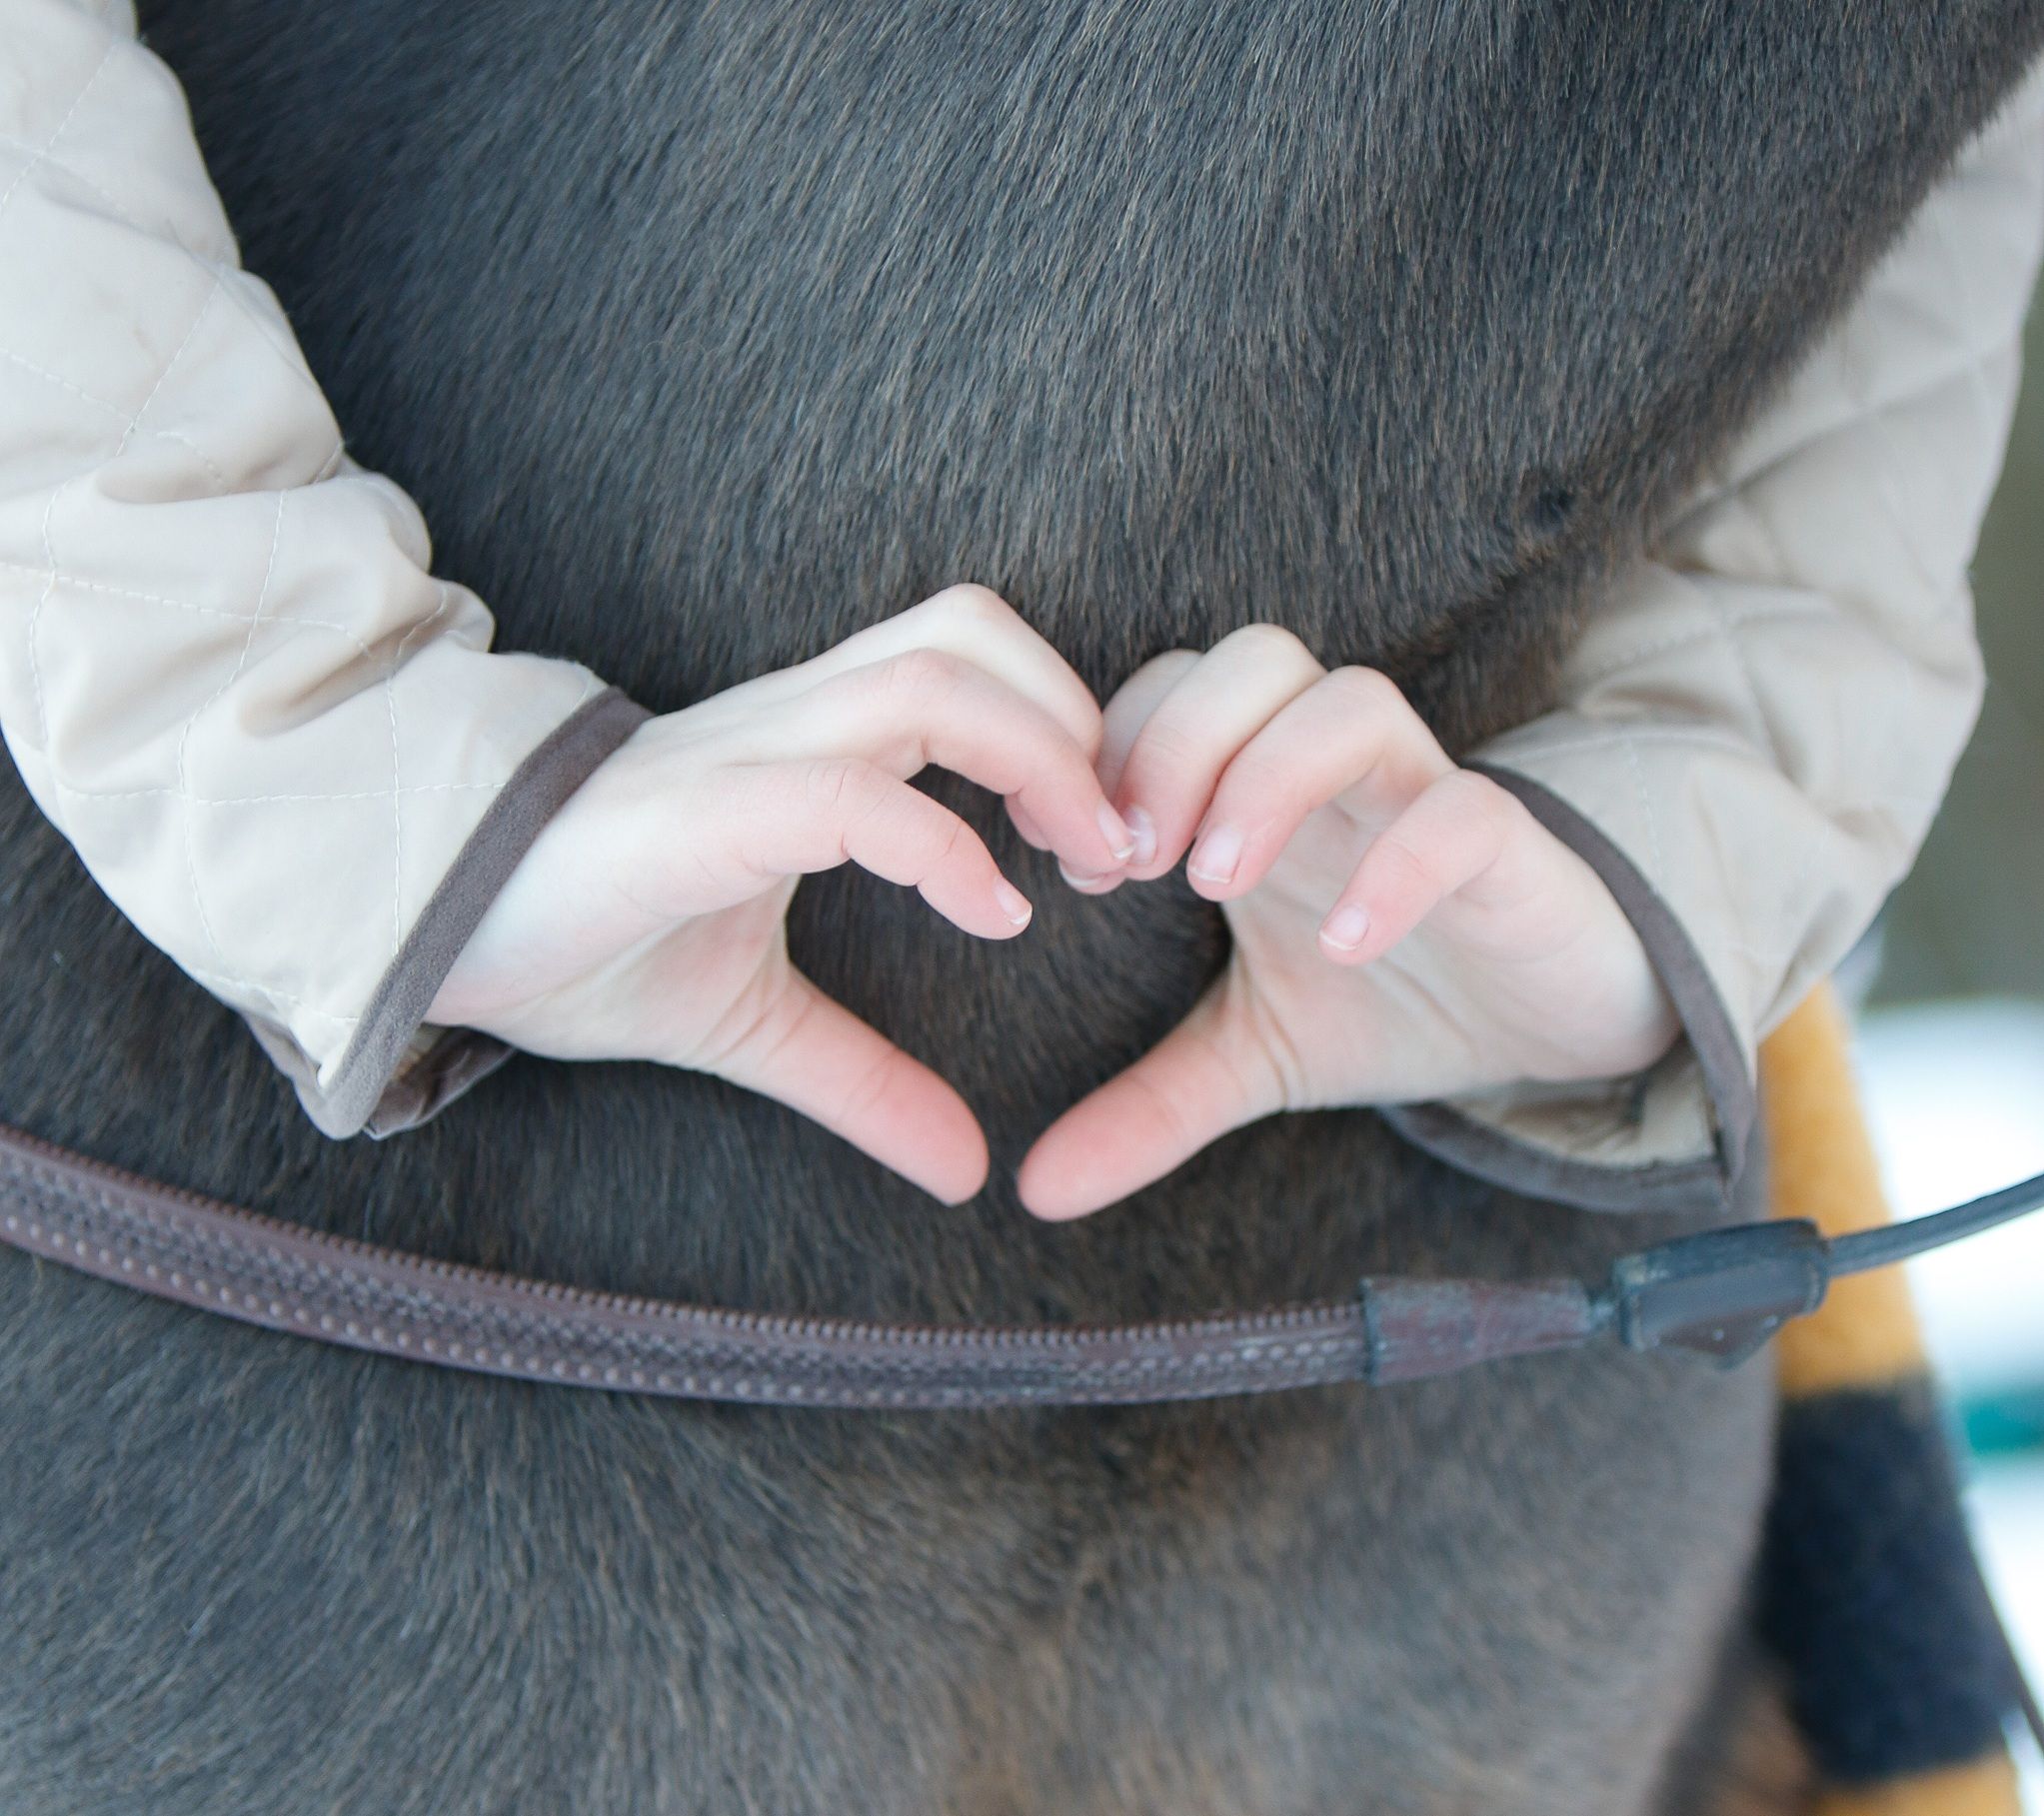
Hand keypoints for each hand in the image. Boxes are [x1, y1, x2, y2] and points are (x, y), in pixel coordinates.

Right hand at [428, 587, 1135, 1204]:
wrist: (422, 926)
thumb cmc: (577, 942)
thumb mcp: (753, 1023)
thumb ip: (862, 1079)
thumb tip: (966, 1170)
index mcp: (810, 750)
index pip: (971, 662)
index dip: (1064, 728)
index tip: (1104, 848)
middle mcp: (790, 726)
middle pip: (973, 633)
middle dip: (1078, 722)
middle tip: (1119, 847)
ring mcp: (746, 756)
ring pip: (930, 679)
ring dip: (1039, 760)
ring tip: (1077, 866)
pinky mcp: (700, 813)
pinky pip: (847, 795)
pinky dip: (942, 847)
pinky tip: (991, 917)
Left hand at [1017, 626, 1678, 1219]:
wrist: (1554, 1025)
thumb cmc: (1397, 1002)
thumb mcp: (1253, 1057)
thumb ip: (1147, 1108)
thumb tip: (1036, 1191)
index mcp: (1260, 791)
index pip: (1170, 688)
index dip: (1111, 752)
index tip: (1082, 871)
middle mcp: (1337, 774)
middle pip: (1251, 659)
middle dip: (1172, 743)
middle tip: (1134, 864)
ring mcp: (1425, 797)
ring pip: (1349, 701)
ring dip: (1265, 777)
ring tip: (1214, 882)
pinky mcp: (1513, 849)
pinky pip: (1462, 811)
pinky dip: (1396, 863)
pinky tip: (1342, 943)